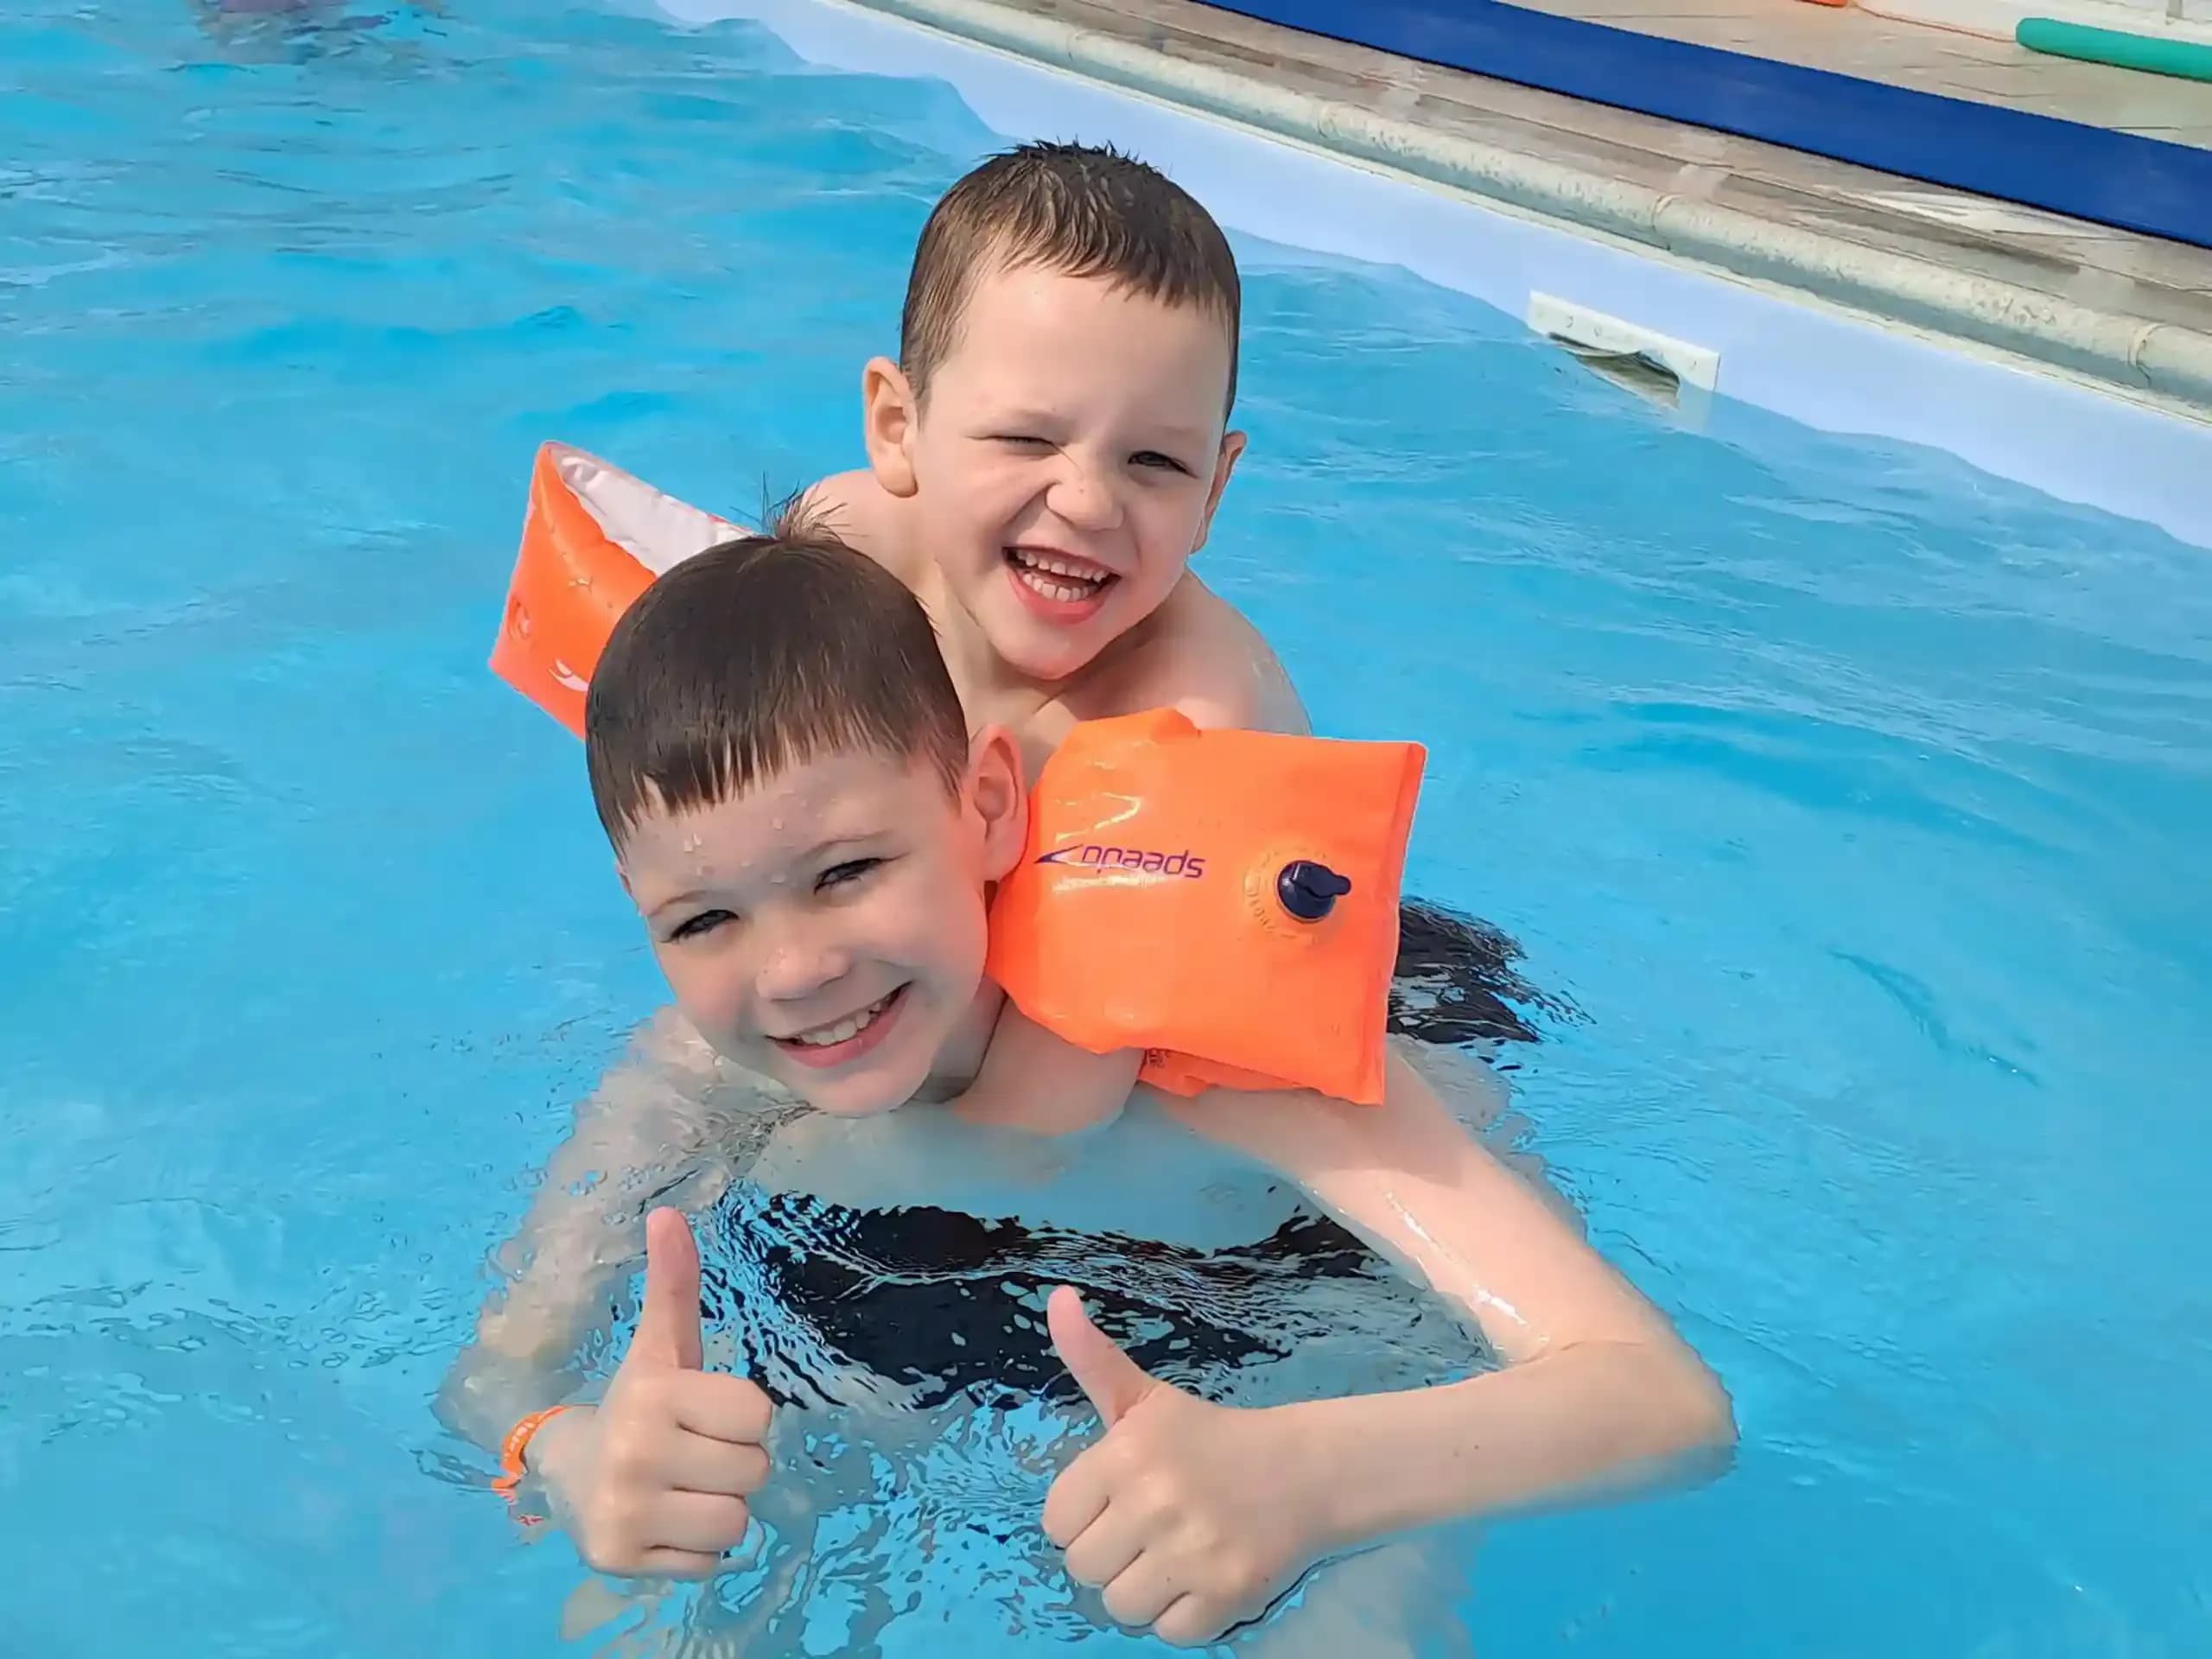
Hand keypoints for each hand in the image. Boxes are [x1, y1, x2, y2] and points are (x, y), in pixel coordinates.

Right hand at [534, 1207, 772, 1578]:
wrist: (566, 1472)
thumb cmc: (637, 1404)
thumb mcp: (661, 1346)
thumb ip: (676, 1283)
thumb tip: (669, 1213)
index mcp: (654, 1392)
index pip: (757, 1414)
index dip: (740, 1417)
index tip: (704, 1413)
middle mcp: (635, 1452)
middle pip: (753, 1471)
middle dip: (733, 1465)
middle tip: (694, 1456)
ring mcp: (625, 1511)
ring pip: (736, 1523)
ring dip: (719, 1509)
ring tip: (682, 1491)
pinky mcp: (620, 1561)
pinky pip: (708, 1563)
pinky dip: (695, 1549)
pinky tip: (664, 1524)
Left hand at [1041, 1287, 1333, 1646]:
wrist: (1303, 1470)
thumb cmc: (1209, 1437)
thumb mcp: (1145, 1398)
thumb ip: (1091, 1357)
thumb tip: (1056, 1299)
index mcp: (1124, 1454)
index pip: (1057, 1522)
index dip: (1083, 1517)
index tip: (1117, 1501)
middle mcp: (1154, 1502)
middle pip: (1084, 1570)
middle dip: (1111, 1554)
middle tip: (1148, 1529)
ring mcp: (1191, 1552)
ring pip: (1120, 1607)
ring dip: (1142, 1590)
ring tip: (1172, 1556)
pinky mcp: (1226, 1595)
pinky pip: (1169, 1634)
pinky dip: (1181, 1615)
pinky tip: (1201, 1577)